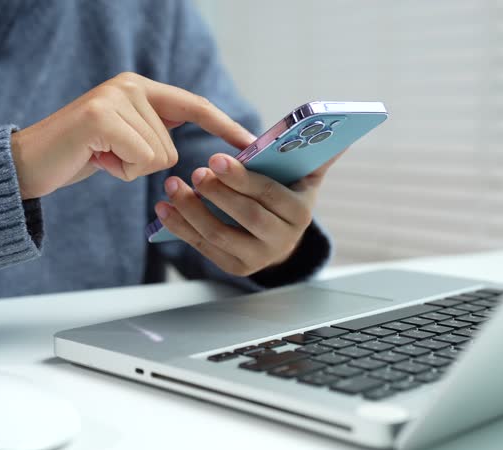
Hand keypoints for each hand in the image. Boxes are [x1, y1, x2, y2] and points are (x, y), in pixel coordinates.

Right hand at [10, 72, 254, 198]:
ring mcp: (115, 98)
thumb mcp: (123, 138)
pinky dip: (120, 171)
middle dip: (143, 164)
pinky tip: (95, 158)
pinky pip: (141, 159)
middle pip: (172, 145)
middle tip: (108, 155)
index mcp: (139, 88)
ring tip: (100, 155)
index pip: (193, 105)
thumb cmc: (79, 154)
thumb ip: (153, 130)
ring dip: (129, 168)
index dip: (223, 124)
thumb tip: (187, 144)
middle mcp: (130, 86)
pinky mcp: (102, 116)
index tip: (250, 142)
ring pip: (158, 155)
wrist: (29, 163)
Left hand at [154, 152, 342, 276]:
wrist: (280, 236)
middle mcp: (282, 240)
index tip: (216, 158)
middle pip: (246, 216)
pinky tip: (164, 208)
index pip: (270, 195)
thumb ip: (316, 153)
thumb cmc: (288, 194)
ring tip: (173, 185)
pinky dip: (181, 228)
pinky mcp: (235, 267)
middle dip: (218, 193)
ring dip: (192, 210)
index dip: (242, 177)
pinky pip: (204, 247)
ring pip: (220, 235)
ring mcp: (257, 258)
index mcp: (300, 213)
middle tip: (195, 171)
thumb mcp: (305, 176)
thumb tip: (338, 128)